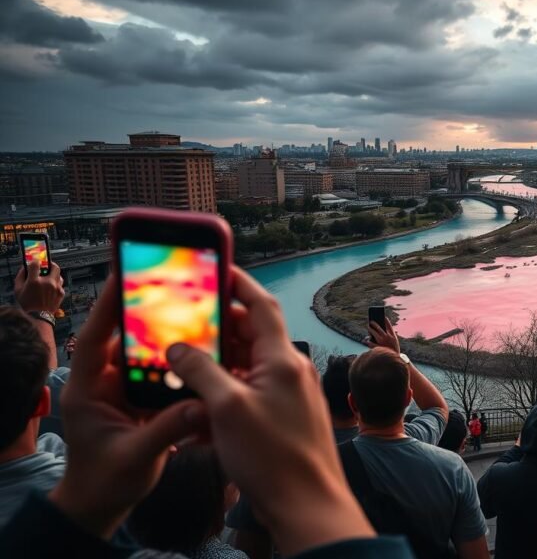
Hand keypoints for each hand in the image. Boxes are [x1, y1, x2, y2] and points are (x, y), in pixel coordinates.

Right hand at [15, 261, 64, 311]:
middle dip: (50, 264)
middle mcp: (48, 283)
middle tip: (46, 266)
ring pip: (59, 275)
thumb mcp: (18, 289)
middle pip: (54, 266)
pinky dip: (55, 284)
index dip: (35, 261)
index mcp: (35, 281)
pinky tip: (50, 288)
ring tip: (48, 278)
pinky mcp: (61, 293)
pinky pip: (60, 284)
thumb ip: (21, 276)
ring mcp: (56, 288)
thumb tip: (25, 268)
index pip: (36, 263)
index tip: (35, 262)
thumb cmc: (27, 304)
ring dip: (54, 275)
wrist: (38, 317)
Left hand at [48, 276, 201, 539]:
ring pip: (146, 356)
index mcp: (88, 391)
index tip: (125, 275)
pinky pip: (161, 375)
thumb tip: (202, 404)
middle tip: (173, 289)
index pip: (92, 339)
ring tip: (195, 318)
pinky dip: (179, 366)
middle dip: (147, 315)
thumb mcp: (135, 457)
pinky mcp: (141, 402)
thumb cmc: (104, 483)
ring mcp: (123, 392)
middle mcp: (104, 384)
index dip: (107, 307)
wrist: (100, 506)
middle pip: (124, 339)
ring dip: (168, 340)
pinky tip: (202, 355)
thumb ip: (167, 429)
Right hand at [168, 267, 373, 555]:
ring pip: (249, 368)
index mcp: (282, 359)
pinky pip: (253, 396)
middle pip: (251, 335)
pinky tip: (200, 413)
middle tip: (184, 326)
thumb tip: (178, 347)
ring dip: (217, 367)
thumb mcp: (226, 409)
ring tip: (183, 369)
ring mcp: (290, 396)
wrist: (308, 507)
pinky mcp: (286, 420)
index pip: (261, 305)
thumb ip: (200, 371)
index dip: (238, 283)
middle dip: (217, 330)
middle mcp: (291, 372)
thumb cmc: (274, 459)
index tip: (214, 269)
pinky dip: (227, 397)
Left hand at [368, 317, 399, 353]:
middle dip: (374, 324)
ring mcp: (382, 342)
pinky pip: (371, 343)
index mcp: (393, 336)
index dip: (386, 321)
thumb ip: (389, 337)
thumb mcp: (394, 343)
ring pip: (374, 333)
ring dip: (370, 329)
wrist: (394, 361)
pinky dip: (368, 341)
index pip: (389, 326)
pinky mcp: (377, 347)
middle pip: (379, 328)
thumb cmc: (393, 351)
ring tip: (368, 327)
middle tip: (371, 321)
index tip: (383, 317)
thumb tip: (380, 331)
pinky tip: (366, 340)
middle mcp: (387, 338)